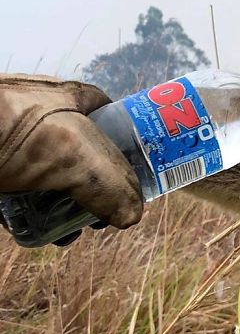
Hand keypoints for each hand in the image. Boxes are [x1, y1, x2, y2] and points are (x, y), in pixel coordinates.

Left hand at [0, 74, 142, 228]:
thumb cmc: (8, 131)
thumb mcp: (75, 157)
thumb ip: (113, 185)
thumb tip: (131, 217)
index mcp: (72, 98)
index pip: (115, 120)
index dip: (130, 153)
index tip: (134, 185)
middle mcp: (47, 117)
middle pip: (88, 158)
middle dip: (98, 194)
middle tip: (100, 219)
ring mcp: (18, 144)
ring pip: (56, 180)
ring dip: (68, 211)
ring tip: (69, 234)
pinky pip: (23, 195)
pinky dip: (35, 216)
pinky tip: (40, 234)